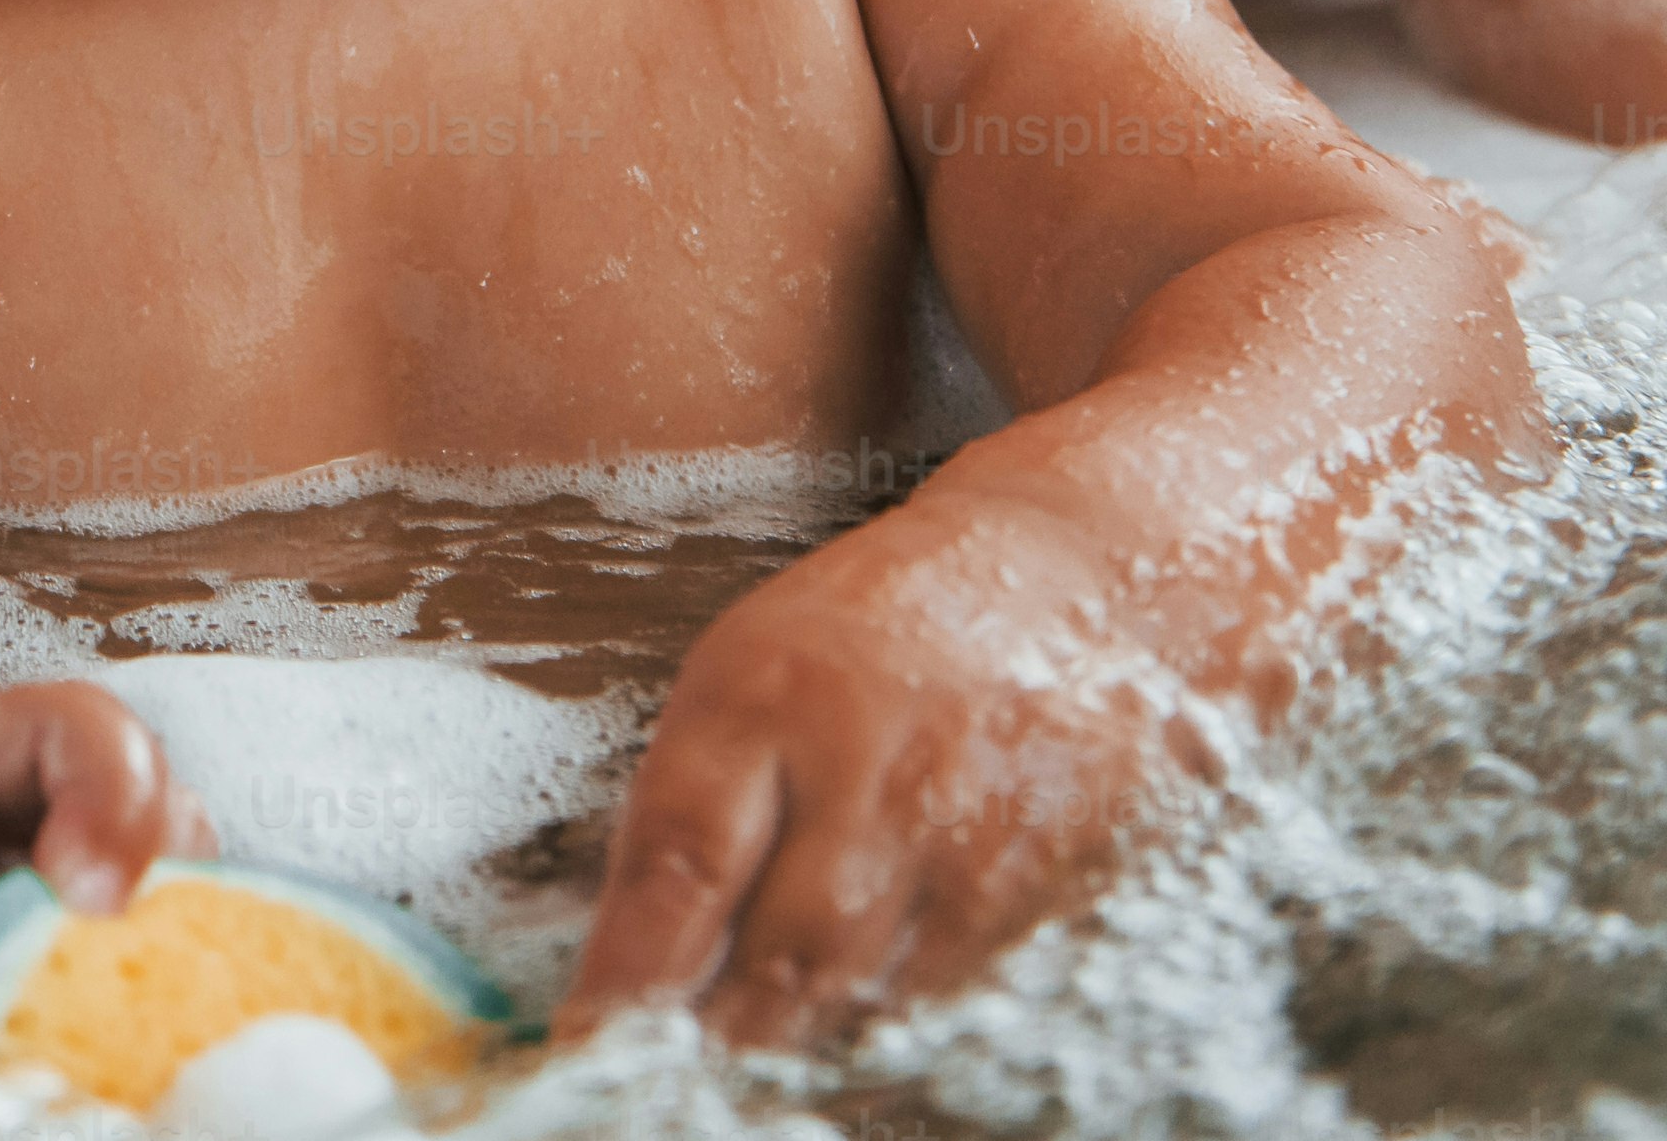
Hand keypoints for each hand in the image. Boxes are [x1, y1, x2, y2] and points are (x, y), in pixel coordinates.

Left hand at [559, 485, 1183, 1053]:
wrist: (1079, 579)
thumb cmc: (876, 637)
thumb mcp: (750, 682)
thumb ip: (691, 818)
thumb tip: (628, 970)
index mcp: (764, 698)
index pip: (681, 860)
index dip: (631, 974)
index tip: (586, 1046)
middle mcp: (870, 767)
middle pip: (781, 959)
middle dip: (719, 1038)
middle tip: (663, 1087)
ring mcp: (971, 837)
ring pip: (871, 997)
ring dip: (807, 1042)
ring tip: (755, 1057)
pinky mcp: (1050, 890)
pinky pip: (956, 999)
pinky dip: (898, 1028)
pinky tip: (862, 1026)